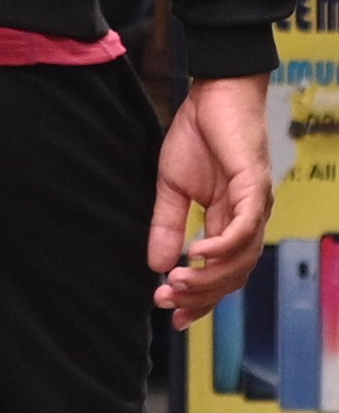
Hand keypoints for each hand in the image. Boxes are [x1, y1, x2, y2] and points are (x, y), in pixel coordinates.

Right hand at [151, 74, 277, 319]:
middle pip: (233, 274)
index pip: (221, 272)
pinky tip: (196, 254)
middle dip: (201, 295)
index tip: (173, 317)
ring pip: (241, 259)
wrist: (216, 94)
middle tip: (166, 301)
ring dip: (209, 277)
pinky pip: (243, 228)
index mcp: (231, 221)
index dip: (201, 298)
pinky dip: (221, 247)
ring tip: (176, 283)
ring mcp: (255, 205)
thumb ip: (167, 225)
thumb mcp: (171, 187)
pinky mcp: (253, 186)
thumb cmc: (198, 136)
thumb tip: (156, 264)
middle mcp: (250, 220)